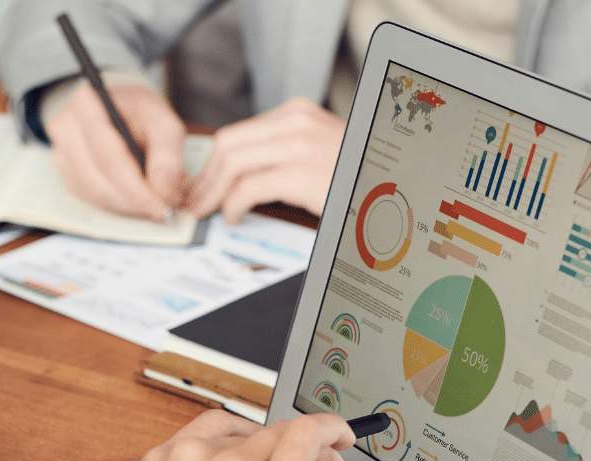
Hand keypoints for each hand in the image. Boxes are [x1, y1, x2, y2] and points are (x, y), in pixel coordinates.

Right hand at [44, 81, 187, 220]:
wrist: (122, 112)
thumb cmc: (140, 113)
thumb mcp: (163, 120)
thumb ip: (167, 151)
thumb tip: (160, 187)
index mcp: (87, 104)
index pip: (109, 157)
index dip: (135, 188)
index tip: (160, 206)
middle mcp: (65, 128)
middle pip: (99, 179)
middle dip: (133, 199)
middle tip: (162, 208)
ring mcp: (60, 153)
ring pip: (94, 193)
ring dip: (126, 204)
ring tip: (152, 200)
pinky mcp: (65, 173)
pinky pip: (90, 197)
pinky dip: (116, 202)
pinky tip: (133, 196)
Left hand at [187, 97, 346, 221]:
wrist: (395, 186)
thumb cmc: (355, 177)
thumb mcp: (317, 152)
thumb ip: (281, 154)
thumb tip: (237, 176)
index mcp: (297, 114)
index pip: (236, 134)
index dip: (210, 163)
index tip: (200, 185)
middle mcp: (297, 122)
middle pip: (227, 145)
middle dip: (205, 177)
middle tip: (196, 201)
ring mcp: (300, 146)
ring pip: (231, 163)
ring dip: (212, 192)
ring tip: (209, 211)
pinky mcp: (302, 174)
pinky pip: (247, 188)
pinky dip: (232, 205)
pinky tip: (235, 216)